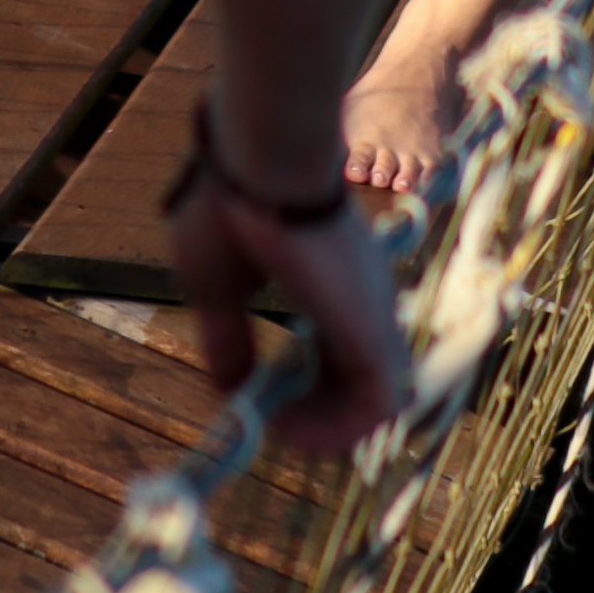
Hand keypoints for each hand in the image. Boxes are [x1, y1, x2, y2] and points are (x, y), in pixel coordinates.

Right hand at [163, 108, 408, 458]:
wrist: (260, 162)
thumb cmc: (229, 205)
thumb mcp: (215, 284)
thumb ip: (228, 337)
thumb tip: (232, 387)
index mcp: (328, 282)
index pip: (338, 347)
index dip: (309, 383)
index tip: (267, 398)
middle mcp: (360, 302)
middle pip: (362, 379)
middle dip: (321, 413)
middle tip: (275, 419)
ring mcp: (371, 316)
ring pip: (379, 401)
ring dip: (331, 429)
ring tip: (283, 426)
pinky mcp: (372, 330)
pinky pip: (378, 407)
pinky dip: (340, 430)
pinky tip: (289, 423)